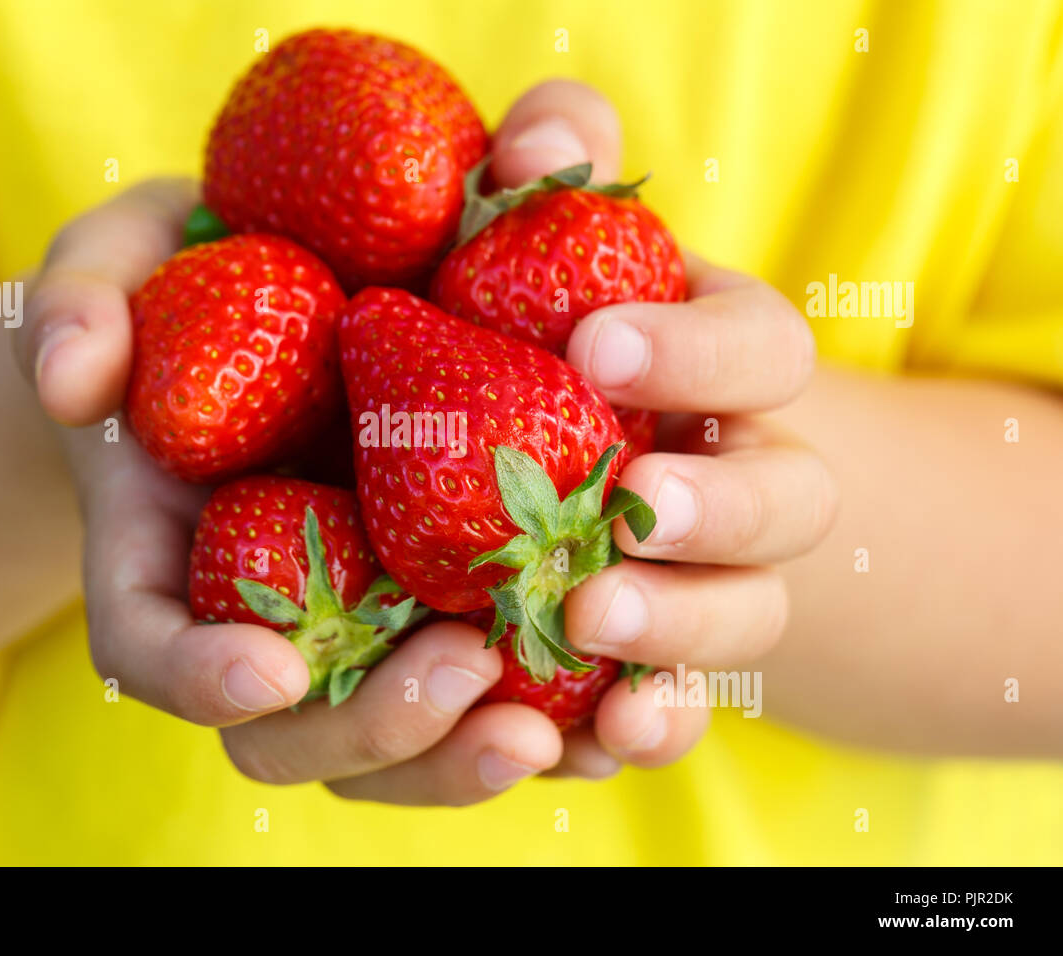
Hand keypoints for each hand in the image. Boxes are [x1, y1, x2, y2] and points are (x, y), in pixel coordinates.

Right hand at [12, 177, 542, 805]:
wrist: (283, 298)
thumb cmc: (181, 286)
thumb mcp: (115, 265)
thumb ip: (78, 303)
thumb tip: (77, 378)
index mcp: (164, 554)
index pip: (151, 649)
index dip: (199, 677)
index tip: (270, 666)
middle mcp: (259, 618)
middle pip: (291, 733)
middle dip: (372, 727)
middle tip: (462, 670)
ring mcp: (355, 629)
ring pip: (398, 749)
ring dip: (468, 756)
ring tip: (562, 722)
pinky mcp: (445, 611)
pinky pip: (496, 698)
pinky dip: (561, 724)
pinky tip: (635, 704)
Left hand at [552, 219, 835, 775]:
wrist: (554, 456)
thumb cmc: (544, 330)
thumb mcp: (547, 238)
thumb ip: (554, 166)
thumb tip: (540, 148)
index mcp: (730, 370)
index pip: (763, 351)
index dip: (697, 352)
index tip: (594, 343)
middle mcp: (746, 480)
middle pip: (787, 508)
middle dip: (717, 511)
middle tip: (631, 509)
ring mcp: (711, 582)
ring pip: (745, 621)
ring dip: (681, 628)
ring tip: (590, 617)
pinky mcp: (654, 663)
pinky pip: (676, 708)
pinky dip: (648, 724)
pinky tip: (593, 730)